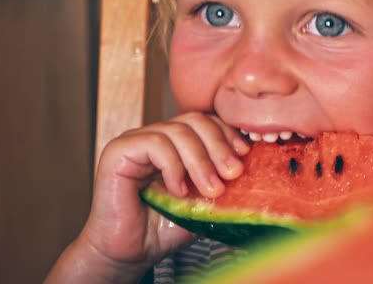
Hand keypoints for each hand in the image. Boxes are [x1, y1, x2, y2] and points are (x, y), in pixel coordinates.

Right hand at [45, 112, 248, 282]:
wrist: (131, 253)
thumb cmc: (163, 229)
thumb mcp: (204, 203)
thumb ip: (222, 183)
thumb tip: (254, 170)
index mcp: (175, 144)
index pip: (205, 122)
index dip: (226, 134)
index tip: (244, 155)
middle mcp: (155, 136)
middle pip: (194, 120)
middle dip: (218, 145)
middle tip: (232, 174)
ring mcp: (135, 141)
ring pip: (177, 130)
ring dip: (200, 160)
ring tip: (210, 189)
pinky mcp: (118, 151)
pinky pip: (154, 144)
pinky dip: (173, 166)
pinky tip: (179, 190)